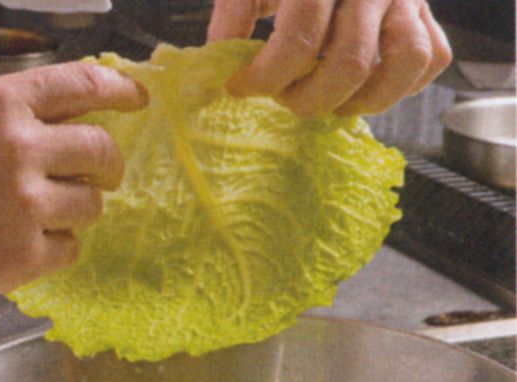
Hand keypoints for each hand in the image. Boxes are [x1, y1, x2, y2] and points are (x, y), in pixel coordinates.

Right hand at [0, 62, 147, 298]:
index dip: (120, 89)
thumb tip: (79, 118)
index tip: (139, 97)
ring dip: (76, 209)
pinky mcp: (25, 256)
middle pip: (103, 152)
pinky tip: (20, 243)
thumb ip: (15, 117)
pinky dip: (54, 247)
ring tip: (38, 213)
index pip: (81, 85)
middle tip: (104, 174)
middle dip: (109, 165)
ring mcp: (25, 206)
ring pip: (92, 205)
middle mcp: (19, 150)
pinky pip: (71, 248)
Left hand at [208, 0, 451, 116]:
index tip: (240, 88)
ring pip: (405, 61)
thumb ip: (233, 16)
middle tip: (285, 97)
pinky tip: (366, 89)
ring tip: (332, 104)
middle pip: (350, 63)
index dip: (266, 76)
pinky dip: (402, 85)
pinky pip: (431, 57)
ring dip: (364, 100)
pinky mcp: (425, 9)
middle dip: (309, 99)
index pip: (299, 38)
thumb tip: (218, 73)